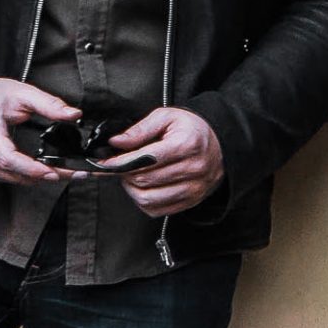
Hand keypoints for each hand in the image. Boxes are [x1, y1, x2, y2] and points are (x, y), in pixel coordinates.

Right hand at [0, 77, 81, 185]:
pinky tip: (48, 172)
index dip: (31, 169)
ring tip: (70, 173)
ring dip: (42, 179)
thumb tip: (73, 114)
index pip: (8, 158)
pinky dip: (31, 177)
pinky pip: (11, 178)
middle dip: (48, 175)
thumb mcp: (23, 92)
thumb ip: (49, 104)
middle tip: (77, 173)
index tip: (53, 171)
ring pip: (15, 179)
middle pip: (16, 173)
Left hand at [94, 107, 224, 217]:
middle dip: (125, 174)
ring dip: (132, 190)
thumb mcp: (167, 117)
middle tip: (120, 166)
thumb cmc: (192, 130)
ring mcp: (193, 189)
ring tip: (132, 177)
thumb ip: (140, 129)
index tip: (106, 162)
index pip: (145, 160)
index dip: (120, 162)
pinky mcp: (191, 201)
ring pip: (148, 199)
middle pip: (144, 180)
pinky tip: (145, 188)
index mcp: (186, 145)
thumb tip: (116, 142)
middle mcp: (193, 169)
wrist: (221, 145)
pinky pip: (157, 210)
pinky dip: (144, 201)